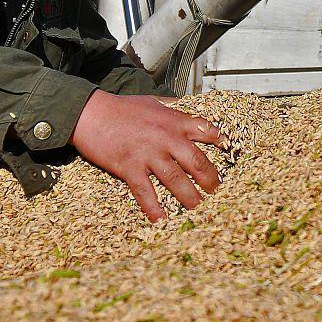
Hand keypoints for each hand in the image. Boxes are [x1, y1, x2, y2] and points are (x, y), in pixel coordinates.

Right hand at [71, 91, 223, 221]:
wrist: (90, 112)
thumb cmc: (121, 107)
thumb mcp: (153, 101)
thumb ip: (172, 107)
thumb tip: (185, 107)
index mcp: (175, 121)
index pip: (208, 132)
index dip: (222, 144)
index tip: (230, 154)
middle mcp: (167, 138)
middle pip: (197, 161)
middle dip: (211, 179)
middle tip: (217, 192)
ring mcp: (149, 153)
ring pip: (176, 179)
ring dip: (189, 197)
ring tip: (199, 209)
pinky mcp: (130, 166)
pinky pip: (145, 191)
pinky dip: (153, 207)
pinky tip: (160, 219)